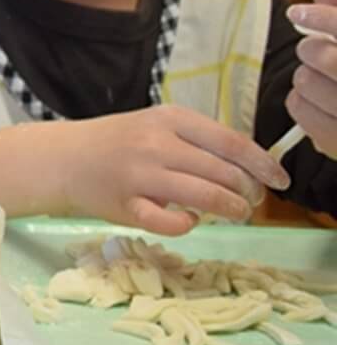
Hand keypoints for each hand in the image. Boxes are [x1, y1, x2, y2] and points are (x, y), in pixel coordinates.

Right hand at [59, 104, 288, 234]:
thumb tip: (250, 167)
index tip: (280, 181)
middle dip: (248, 193)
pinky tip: (187, 220)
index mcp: (169, 119)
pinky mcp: (126, 206)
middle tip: (249, 201)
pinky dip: (188, 225)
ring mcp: (140, 175)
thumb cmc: (118, 143)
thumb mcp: (157, 126)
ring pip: (206, 198)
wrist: (64, 158)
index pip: (232, 143)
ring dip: (230, 210)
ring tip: (234, 214)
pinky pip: (172, 223)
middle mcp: (156, 144)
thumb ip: (198, 140)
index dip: (263, 165)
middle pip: (225, 173)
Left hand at [287, 0, 336, 156]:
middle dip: (313, 49)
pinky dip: (300, 98)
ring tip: (325, 79)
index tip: (299, 13)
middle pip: (325, 57)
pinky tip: (318, 99)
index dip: (322, 17)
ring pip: (307, 81)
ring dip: (307, 75)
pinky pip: (299, 108)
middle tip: (315, 51)